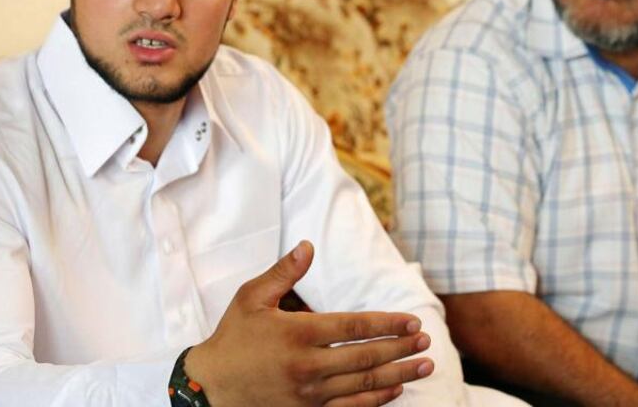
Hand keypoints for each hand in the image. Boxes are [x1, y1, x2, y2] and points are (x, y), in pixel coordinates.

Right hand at [184, 240, 434, 405]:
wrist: (210, 388)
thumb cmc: (234, 337)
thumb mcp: (251, 298)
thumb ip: (283, 272)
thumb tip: (308, 246)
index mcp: (298, 334)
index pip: (355, 327)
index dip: (387, 324)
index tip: (412, 321)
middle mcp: (307, 366)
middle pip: (366, 356)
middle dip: (401, 348)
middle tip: (427, 341)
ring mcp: (308, 395)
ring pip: (364, 384)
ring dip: (399, 374)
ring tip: (425, 366)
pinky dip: (376, 400)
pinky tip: (395, 390)